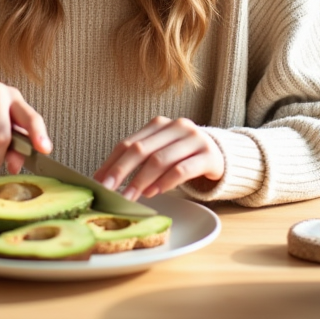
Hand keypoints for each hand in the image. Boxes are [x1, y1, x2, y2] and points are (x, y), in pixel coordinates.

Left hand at [93, 116, 224, 202]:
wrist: (221, 154)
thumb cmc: (183, 156)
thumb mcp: (161, 152)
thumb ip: (138, 161)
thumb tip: (105, 179)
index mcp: (159, 124)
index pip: (128, 142)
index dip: (111, 162)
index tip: (98, 181)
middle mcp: (176, 126)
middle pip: (142, 149)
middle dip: (122, 171)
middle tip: (110, 190)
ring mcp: (194, 139)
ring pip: (160, 160)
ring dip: (142, 180)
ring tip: (130, 196)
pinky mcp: (208, 155)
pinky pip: (182, 169)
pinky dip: (165, 182)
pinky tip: (154, 193)